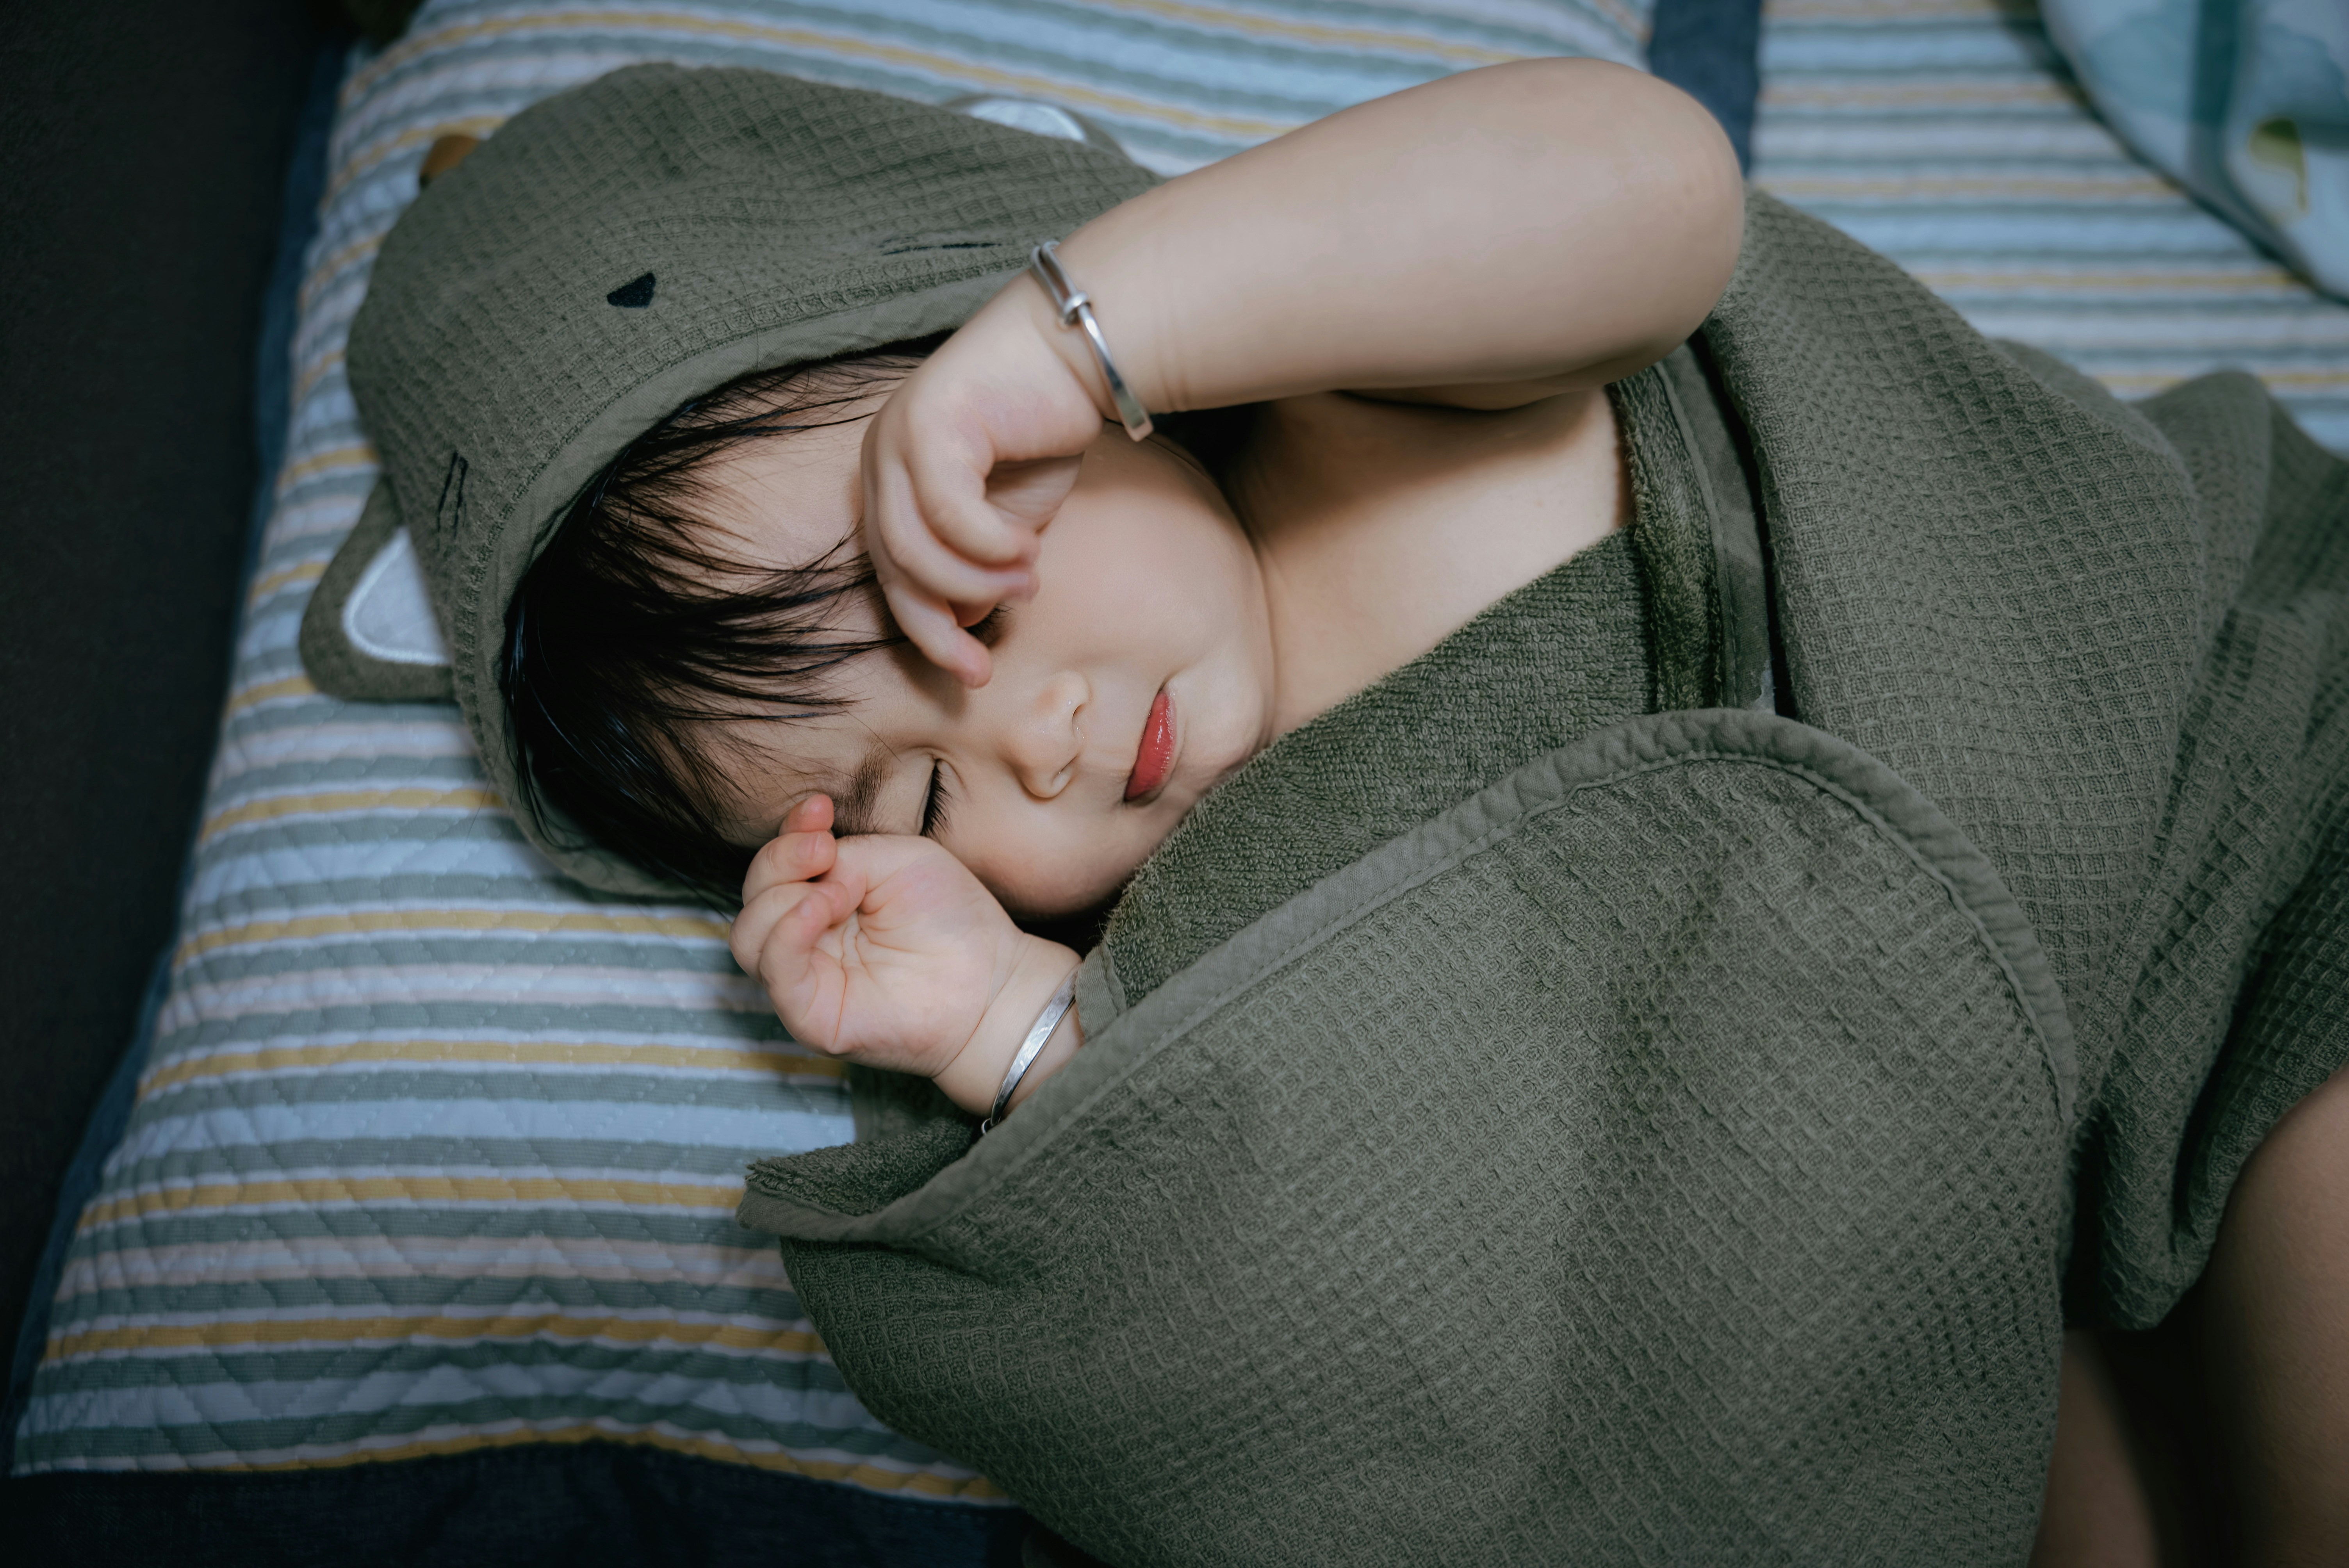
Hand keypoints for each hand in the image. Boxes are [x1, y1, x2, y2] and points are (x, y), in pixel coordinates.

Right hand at [730, 796, 1080, 1111]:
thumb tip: (811, 870)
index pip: (777, 865)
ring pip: (749, 935)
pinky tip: (819, 909)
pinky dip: (786, 933)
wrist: (990, 980)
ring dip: (780, 898)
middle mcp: (806, 938)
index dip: (787, 835)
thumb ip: (845, 856)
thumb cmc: (951, 918)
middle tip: (824, 848)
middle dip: (780, 860)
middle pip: (755, 896)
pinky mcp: (810, 1013)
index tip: (819, 809)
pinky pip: (774, 971)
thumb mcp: (898, 859)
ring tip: (833, 889)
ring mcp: (805, 977)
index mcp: (823, 897)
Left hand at [860, 282, 1110, 687]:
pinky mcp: (927, 422)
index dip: (926, 631)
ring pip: (913, 546)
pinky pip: (946, 511)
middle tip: (982, 662)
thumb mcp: (1005, 522)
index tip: (971, 672)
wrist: (1073, 354)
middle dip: (936, 626)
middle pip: (891, 568)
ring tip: (1027, 581)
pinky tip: (1026, 550)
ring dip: (974, 581)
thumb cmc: (1041, 432)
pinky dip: (986, 544)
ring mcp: (896, 437)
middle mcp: (880, 458)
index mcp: (890, 482)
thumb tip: (957, 624)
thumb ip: (975, 567)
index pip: (891, 574)